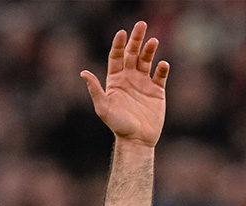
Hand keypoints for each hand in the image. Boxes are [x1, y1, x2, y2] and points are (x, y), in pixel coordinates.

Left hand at [81, 22, 169, 146]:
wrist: (136, 140)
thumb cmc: (117, 125)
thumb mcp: (103, 108)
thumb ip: (95, 90)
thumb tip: (83, 72)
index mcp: (115, 80)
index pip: (116, 58)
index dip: (119, 45)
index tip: (122, 32)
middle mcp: (129, 78)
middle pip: (132, 54)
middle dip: (136, 40)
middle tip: (141, 25)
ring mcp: (144, 83)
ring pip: (147, 61)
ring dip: (150, 50)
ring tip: (153, 41)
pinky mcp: (157, 90)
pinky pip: (161, 75)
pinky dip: (162, 69)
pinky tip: (162, 65)